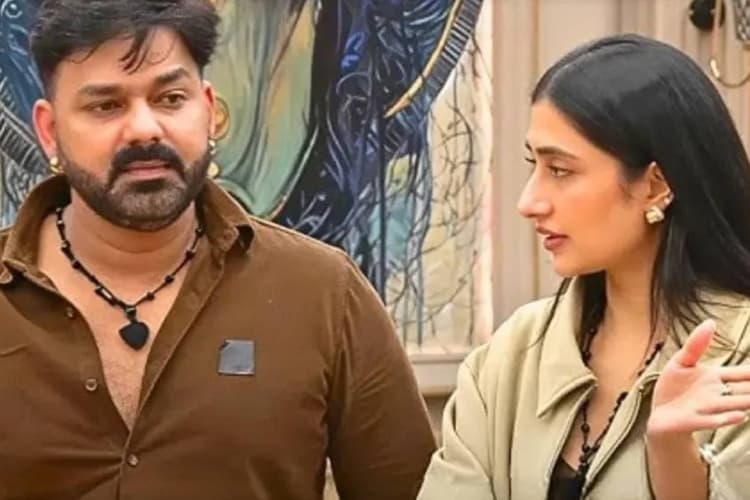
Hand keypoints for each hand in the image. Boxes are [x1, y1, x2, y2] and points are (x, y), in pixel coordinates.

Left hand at [647, 319, 749, 437]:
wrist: (659, 416)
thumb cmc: (673, 389)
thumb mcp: (681, 362)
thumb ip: (696, 345)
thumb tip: (712, 322)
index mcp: (716, 378)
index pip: (743, 374)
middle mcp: (717, 394)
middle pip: (745, 391)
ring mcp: (707, 409)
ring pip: (734, 404)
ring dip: (747, 402)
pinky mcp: (694, 420)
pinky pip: (714, 420)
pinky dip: (726, 418)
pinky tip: (740, 416)